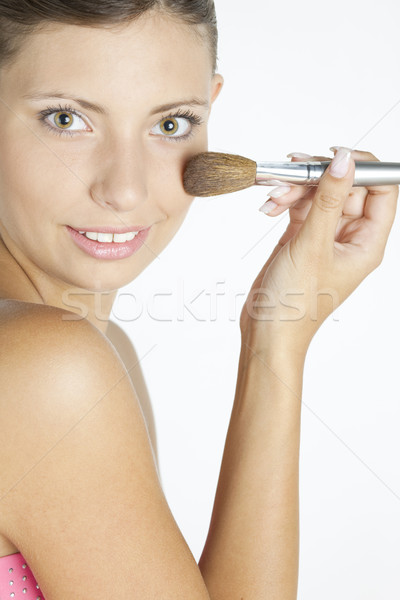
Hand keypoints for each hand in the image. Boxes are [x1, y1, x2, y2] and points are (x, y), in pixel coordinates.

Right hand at [240, 147, 397, 354]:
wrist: (266, 331)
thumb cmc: (295, 304)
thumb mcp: (313, 246)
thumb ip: (328, 200)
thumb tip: (344, 162)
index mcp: (367, 243)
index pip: (382, 192)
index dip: (364, 168)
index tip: (337, 155)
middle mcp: (349, 237)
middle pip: (345, 187)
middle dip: (318, 175)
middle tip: (295, 169)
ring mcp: (324, 236)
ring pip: (318, 194)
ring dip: (295, 188)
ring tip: (275, 194)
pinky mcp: (301, 237)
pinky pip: (298, 206)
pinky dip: (284, 201)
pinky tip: (269, 206)